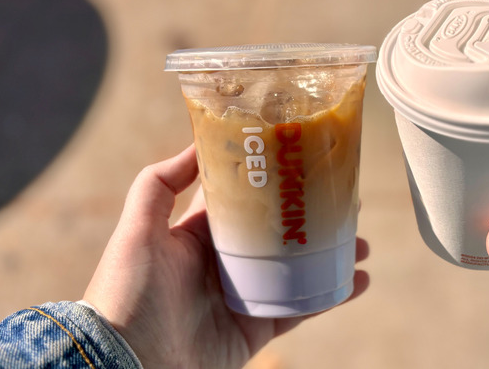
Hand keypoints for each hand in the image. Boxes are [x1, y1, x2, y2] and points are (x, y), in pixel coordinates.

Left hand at [83, 145, 369, 367]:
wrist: (128, 364)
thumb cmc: (127, 295)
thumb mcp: (137, 230)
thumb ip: (159, 184)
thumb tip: (196, 142)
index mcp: (199, 235)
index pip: (244, 201)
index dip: (275, 184)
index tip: (305, 166)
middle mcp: (225, 262)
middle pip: (280, 234)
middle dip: (313, 219)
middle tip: (346, 205)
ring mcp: (244, 295)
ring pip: (297, 269)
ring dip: (330, 256)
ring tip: (362, 245)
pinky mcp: (256, 327)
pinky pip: (300, 308)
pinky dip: (330, 296)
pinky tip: (357, 281)